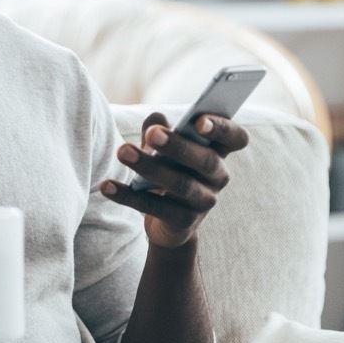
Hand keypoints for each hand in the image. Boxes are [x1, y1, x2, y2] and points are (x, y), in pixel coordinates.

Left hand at [100, 112, 248, 248]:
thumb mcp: (162, 146)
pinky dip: (130, 197)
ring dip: (151, 167)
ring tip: (123, 152)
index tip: (199, 121)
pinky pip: (157, 209)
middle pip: (206, 161)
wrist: (168, 222)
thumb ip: (158, 128)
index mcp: (218, 151)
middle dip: (179, 146)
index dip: (222, 128)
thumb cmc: (168, 169)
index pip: (235, 138)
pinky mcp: (184, 222)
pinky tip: (107, 186)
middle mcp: (218, 177)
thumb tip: (155, 120)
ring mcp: (203, 202)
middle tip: (153, 134)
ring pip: (181, 185)